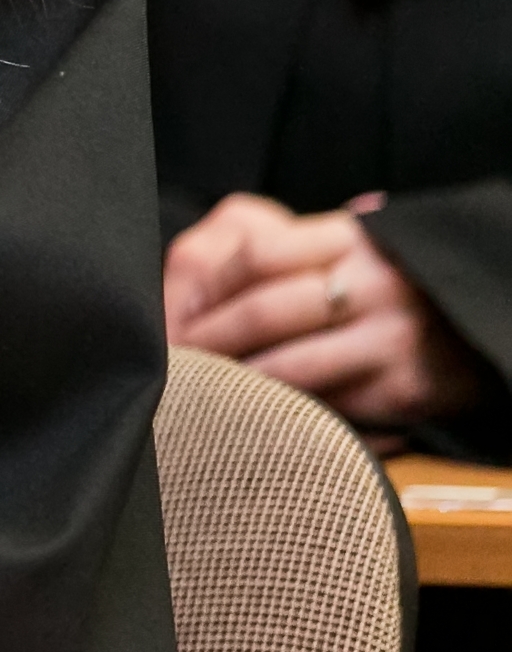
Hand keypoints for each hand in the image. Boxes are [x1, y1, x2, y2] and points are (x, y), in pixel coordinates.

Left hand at [167, 192, 480, 431]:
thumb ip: (279, 245)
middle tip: (176, 360)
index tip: (177, 312)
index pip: (256, 255)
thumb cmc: (389, 282)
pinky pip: (326, 407)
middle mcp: (375, 283)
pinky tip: (257, 414)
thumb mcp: (344, 244)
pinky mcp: (406, 389)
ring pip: (288, 367)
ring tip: (204, 392)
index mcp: (352, 236)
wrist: (476, 324)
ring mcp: (393, 337)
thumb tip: (192, 272)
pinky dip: (284, 413)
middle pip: (263, 312)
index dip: (207, 287)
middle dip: (208, 342)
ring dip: (236, 385)